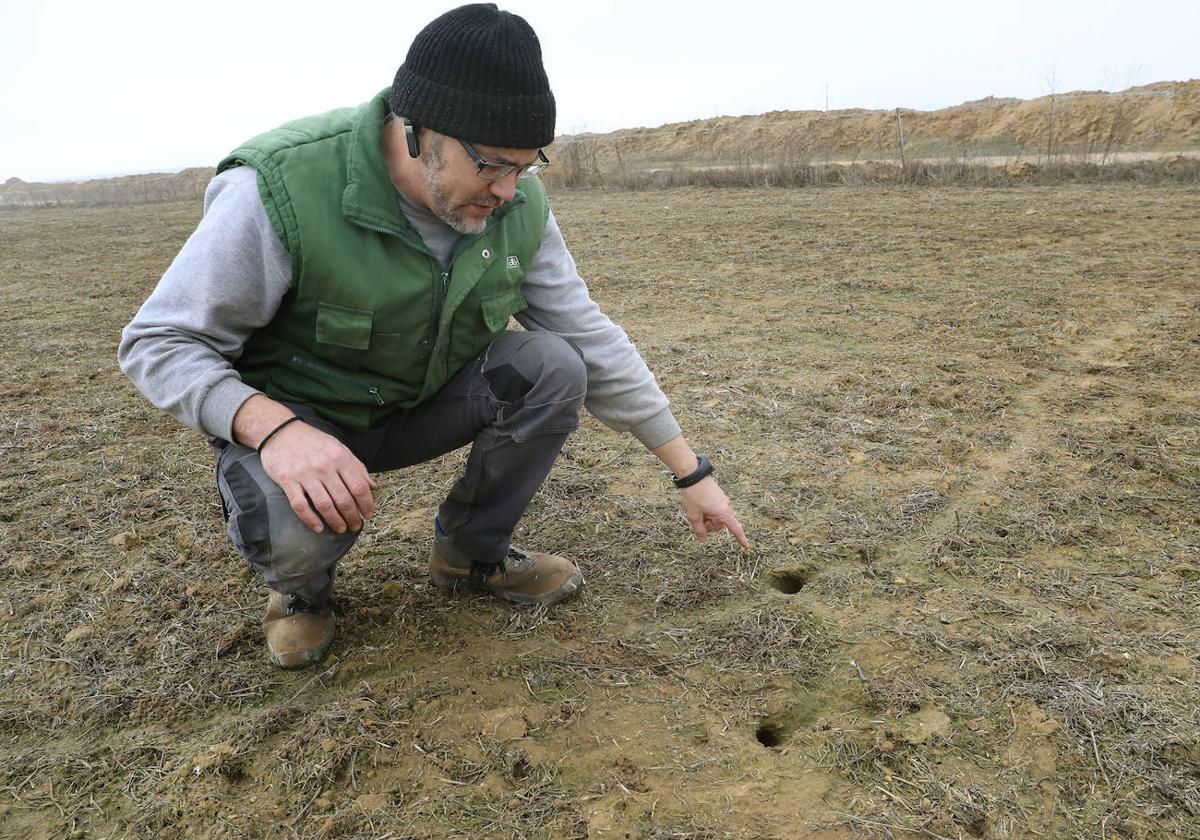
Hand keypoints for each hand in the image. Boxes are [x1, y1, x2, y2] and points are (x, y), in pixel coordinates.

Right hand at [259, 421, 377, 534]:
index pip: (359, 487)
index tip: (368, 514)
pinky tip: (318, 528)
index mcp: (340, 458)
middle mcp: (324, 466)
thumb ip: (357, 467)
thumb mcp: (339, 448)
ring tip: (340, 529)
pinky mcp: (287, 481)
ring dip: (335, 521)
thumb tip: (373, 486)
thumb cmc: (313, 442)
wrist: (280, 431)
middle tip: (355, 526)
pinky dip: (310, 519)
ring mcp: (305, 474)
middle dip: (352, 517)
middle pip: (344, 499)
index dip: (366, 504)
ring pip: (324, 505)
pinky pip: (300, 505)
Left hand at [680, 476, 749, 547]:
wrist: (692, 474)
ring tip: (695, 510)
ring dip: (707, 517)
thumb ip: (699, 530)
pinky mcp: (718, 495)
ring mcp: (722, 500)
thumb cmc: (693, 495)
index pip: (734, 528)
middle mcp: (726, 506)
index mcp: (722, 512)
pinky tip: (697, 505)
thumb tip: (703, 540)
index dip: (740, 538)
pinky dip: (707, 510)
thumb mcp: (693, 515)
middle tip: (696, 521)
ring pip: (716, 516)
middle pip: (719, 524)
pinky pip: (714, 508)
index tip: (746, 546)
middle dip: (709, 525)